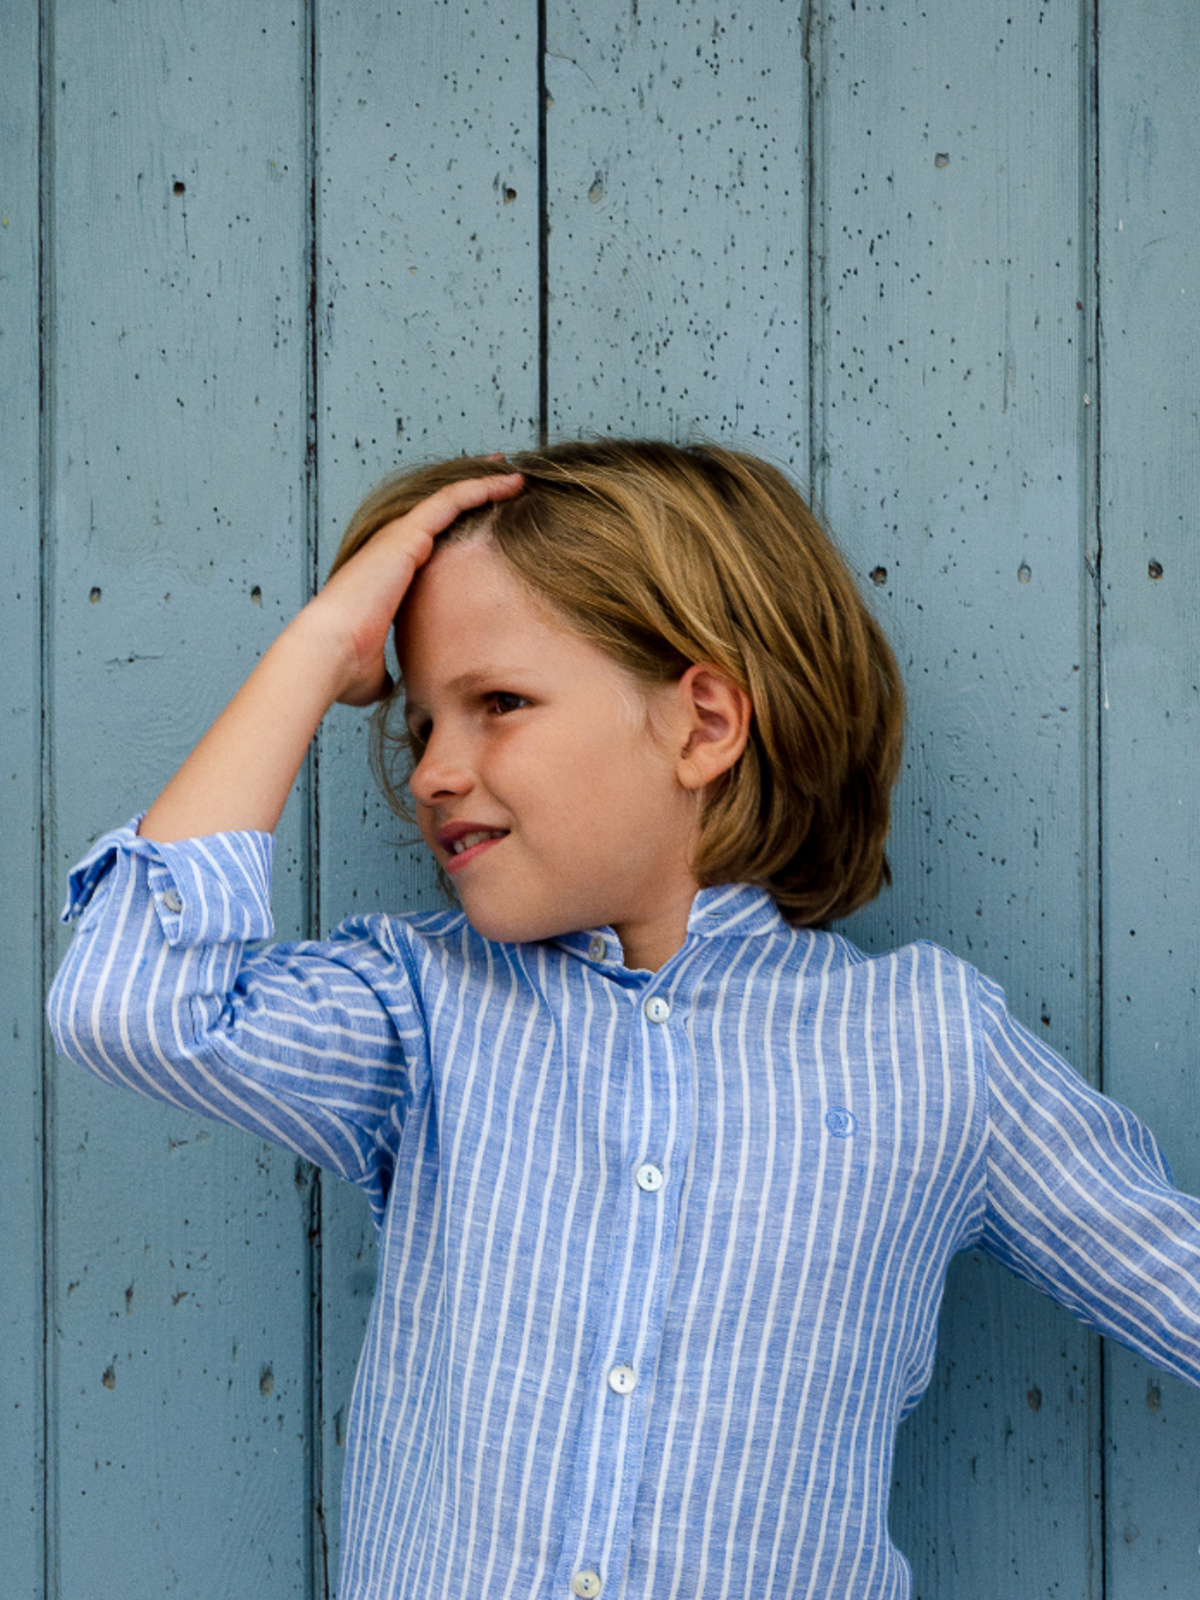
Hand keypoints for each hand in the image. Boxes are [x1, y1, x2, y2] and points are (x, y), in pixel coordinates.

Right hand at [306, 472, 523, 706]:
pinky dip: (480, 487)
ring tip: (513, 473)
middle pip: (441, 511)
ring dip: (483, 483)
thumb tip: (389, 689)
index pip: (429, 542)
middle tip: (503, 482)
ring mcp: (399, 537)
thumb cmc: (345, 667)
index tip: (481, 519)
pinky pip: (451, 500)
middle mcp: (393, 548)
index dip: (455, 527)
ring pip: (450, 498)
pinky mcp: (407, 534)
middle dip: (472, 493)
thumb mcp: (374, 671)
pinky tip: (507, 481)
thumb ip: (387, 672)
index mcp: (389, 574)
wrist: (328, 653)